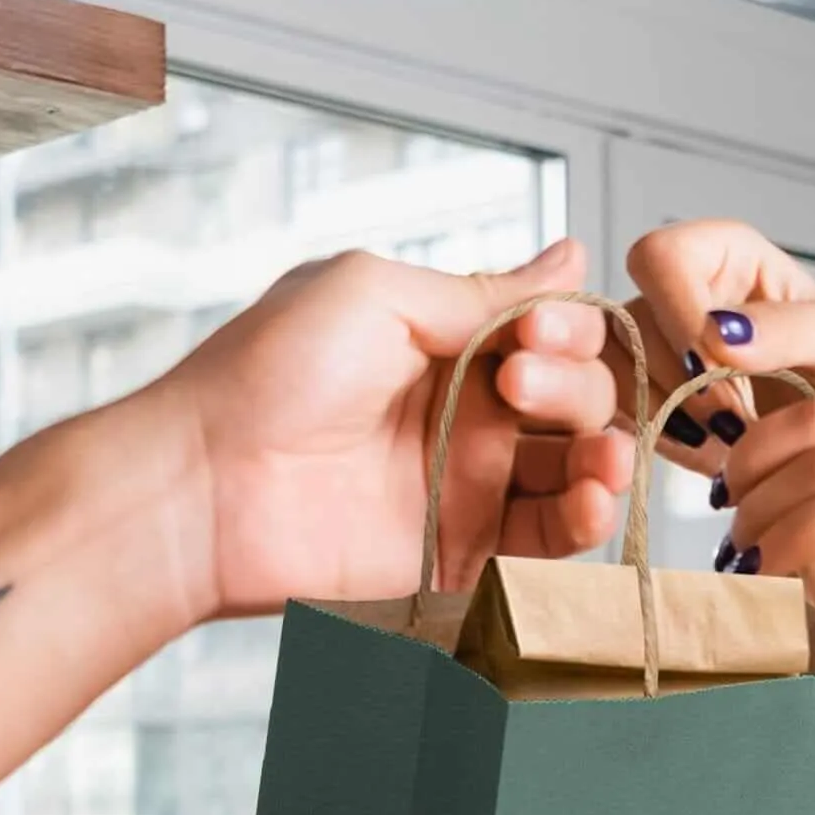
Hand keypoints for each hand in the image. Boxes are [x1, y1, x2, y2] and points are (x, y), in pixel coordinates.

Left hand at [141, 238, 630, 621]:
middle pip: (578, 399)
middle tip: (519, 388)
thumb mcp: (374, 294)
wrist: (207, 487)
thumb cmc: (266, 376)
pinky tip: (590, 501)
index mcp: (447, 342)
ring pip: (577, 471)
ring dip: (606, 458)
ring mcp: (468, 486)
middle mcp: (468, 413)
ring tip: (601, 459)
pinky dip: (585, 521)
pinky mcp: (464, 554)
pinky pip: (548, 542)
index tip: (540, 331)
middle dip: (577, 389)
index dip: (567, 330)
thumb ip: (480, 291)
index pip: (551, 333)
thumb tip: (571, 260)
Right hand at [621, 220, 814, 443]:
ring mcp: (650, 343)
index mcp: (722, 253)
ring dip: (669, 413)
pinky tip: (707, 448)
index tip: (716, 367)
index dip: (680, 315)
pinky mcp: (639, 393)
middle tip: (732, 420)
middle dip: (680, 380)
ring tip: (729, 437)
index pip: (661, 258)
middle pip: (630, 320)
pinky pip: (615, 411)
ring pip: (615, 369)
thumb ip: (794, 325)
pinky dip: (659, 437)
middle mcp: (676, 291)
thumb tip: (719, 331)